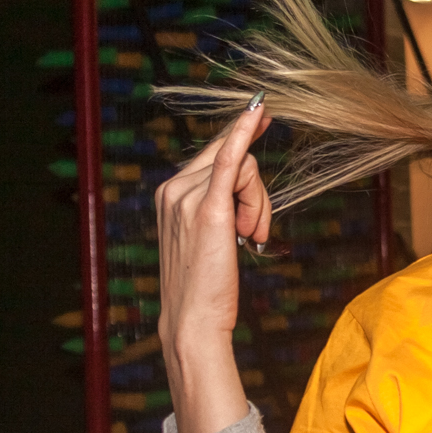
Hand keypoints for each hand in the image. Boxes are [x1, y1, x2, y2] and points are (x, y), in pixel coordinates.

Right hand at [156, 97, 272, 432]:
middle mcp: (173, 188)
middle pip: (234, 159)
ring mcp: (186, 196)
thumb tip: (240, 184)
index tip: (261, 113)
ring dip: (260, 205)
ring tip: (249, 240)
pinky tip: (256, 114)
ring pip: (245, 168)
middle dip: (257, 195)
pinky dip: (243, 134)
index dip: (241, 135)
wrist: (194, 319)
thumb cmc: (206, 284)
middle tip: (253, 233)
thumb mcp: (209, 238)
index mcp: (170, 193)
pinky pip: (231, 160)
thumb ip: (218, 206)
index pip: (216, 154)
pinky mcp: (209, 210)